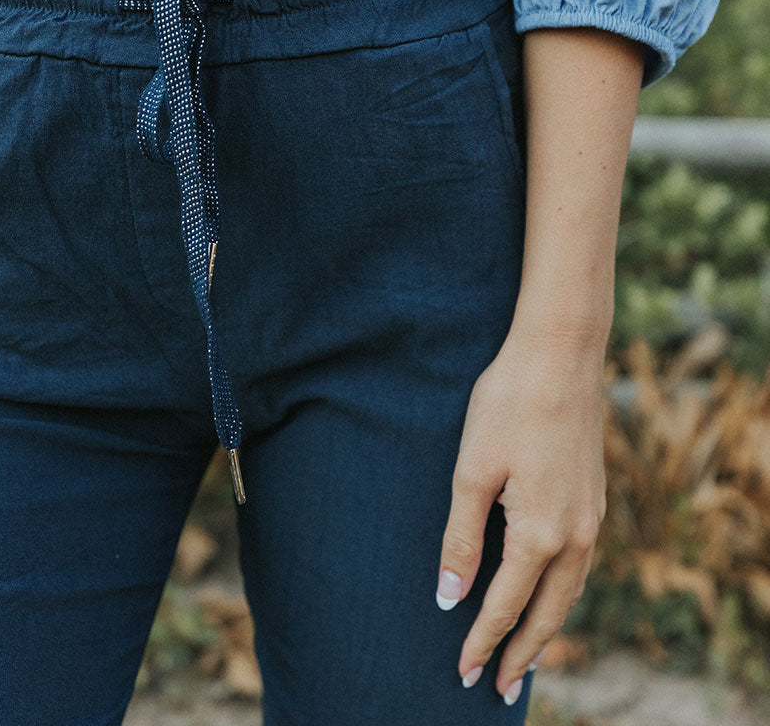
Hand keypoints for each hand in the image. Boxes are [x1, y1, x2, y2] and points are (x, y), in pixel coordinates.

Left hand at [436, 318, 607, 705]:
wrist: (560, 355)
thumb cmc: (507, 404)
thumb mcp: (471, 471)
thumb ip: (461, 539)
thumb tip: (449, 597)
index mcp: (542, 533)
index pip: (505, 605)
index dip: (481, 641)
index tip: (461, 671)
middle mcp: (577, 535)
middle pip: (548, 613)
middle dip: (522, 652)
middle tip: (498, 686)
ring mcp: (592, 516)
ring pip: (570, 592)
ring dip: (547, 627)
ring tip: (526, 656)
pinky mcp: (594, 496)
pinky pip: (581, 564)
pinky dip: (562, 592)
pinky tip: (549, 592)